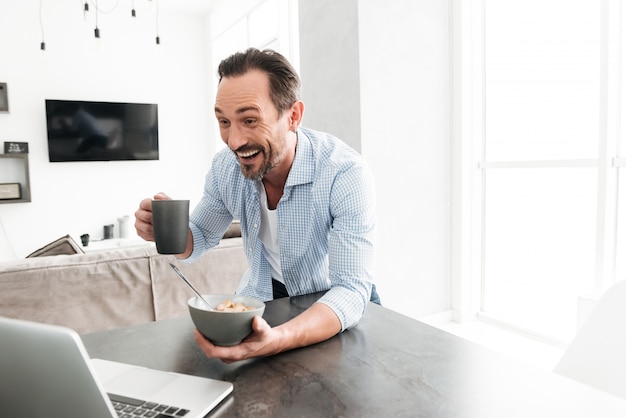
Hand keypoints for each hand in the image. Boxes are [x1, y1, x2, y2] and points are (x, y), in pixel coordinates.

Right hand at [134, 192, 169, 241]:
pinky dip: (153, 235)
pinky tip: (158, 233)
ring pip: (146, 227)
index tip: (160, 209)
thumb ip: (164, 197)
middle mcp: (139, 213)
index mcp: (144, 204)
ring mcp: (138, 223)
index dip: (153, 206)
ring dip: (155, 228)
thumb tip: (157, 196)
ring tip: (162, 228)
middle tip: (163, 220)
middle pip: (145, 216)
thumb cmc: (166, 212)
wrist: (169, 224)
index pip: (145, 203)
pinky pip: (146, 235)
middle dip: (156, 219)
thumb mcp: (167, 203)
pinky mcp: (140, 232)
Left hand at [193, 302, 340, 362]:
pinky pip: (215, 345)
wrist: (271, 343)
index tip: (198, 332)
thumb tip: (255, 320)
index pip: (213, 352)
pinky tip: (209, 329)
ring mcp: (228, 353)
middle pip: (208, 351)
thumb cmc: (266, 338)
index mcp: (236, 353)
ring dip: (204, 339)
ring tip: (201, 326)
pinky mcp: (228, 349)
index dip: (203, 343)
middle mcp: (230, 355)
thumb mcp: (265, 331)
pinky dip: (210, 337)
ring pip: (211, 348)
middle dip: (201, 340)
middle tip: (197, 326)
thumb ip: (260, 326)